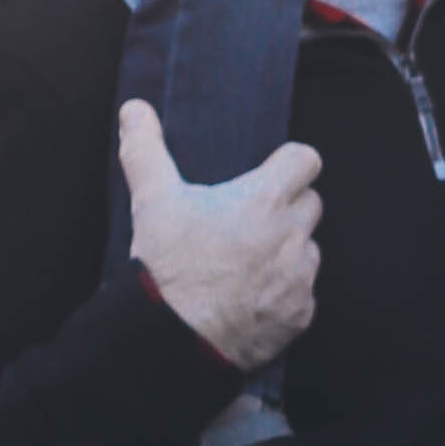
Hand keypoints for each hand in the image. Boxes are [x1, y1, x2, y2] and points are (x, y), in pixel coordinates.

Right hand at [118, 108, 321, 366]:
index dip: (290, 165)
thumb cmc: (167, 265)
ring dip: (286, 252)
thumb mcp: (152, 201)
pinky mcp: (300, 314)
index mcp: (264, 200)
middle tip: (247, 224)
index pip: (306, 161)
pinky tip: (250, 299)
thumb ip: (145, 149)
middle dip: (286, 209)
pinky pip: (303, 294)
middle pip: (310, 204)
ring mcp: (300, 277)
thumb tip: (134, 109)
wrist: (174, 337)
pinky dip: (283, 294)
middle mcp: (292, 235)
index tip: (272, 175)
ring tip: (244, 265)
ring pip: (308, 250)